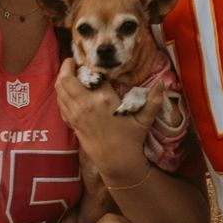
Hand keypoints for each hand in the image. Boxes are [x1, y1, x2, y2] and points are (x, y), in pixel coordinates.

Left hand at [55, 58, 160, 179]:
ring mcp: (76, 114)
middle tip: (73, 61)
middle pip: (66, 78)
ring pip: (59, 89)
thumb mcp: (145, 119)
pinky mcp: (72, 122)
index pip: (91, 73)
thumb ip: (154, 100)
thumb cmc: (131, 139)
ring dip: (62, 78)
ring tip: (69, 72)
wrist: (116, 162)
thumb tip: (162, 83)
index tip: (91, 60)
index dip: (89, 64)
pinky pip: (60, 102)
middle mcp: (86, 104)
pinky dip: (61, 93)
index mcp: (104, 99)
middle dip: (67, 66)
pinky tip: (69, 91)